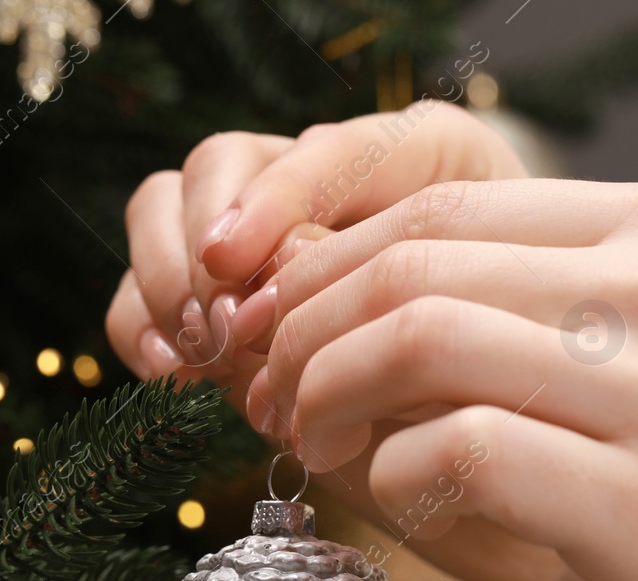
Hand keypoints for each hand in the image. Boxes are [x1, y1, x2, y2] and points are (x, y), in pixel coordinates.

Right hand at [105, 101, 529, 397]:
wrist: (487, 373)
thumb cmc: (496, 341)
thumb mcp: (477, 318)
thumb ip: (400, 300)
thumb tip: (283, 311)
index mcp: (418, 157)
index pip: (330, 150)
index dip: (275, 199)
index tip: (235, 261)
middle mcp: (322, 172)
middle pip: (221, 162)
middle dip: (208, 248)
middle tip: (229, 330)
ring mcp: (258, 224)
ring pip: (162, 206)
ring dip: (166, 283)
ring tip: (201, 352)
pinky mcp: (214, 288)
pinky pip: (142, 285)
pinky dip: (141, 325)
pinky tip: (173, 372)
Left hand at [105, 107, 637, 580]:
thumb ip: (560, 310)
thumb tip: (380, 313)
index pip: (443, 206)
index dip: (331, 267)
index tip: (284, 329)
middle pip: (411, 262)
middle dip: (303, 327)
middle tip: (269, 389)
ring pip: (416, 339)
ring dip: (326, 393)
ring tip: (307, 441)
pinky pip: (457, 452)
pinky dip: (394, 474)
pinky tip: (396, 499)